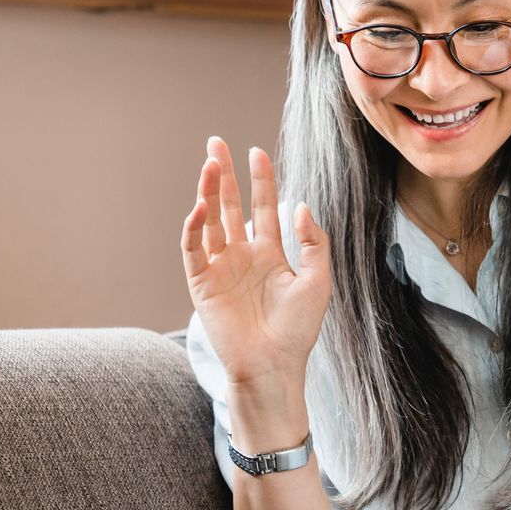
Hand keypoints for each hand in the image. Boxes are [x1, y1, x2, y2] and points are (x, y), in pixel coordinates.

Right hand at [180, 136, 331, 387]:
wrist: (274, 365)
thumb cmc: (297, 329)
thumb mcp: (317, 281)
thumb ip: (313, 242)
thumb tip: (301, 206)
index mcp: (269, 254)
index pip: (263, 207)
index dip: (261, 180)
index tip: (257, 152)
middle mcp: (242, 257)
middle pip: (229, 206)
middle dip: (223, 175)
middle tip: (216, 143)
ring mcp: (220, 268)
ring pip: (209, 221)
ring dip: (208, 192)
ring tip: (209, 164)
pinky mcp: (202, 284)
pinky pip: (193, 249)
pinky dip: (193, 227)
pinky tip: (200, 206)